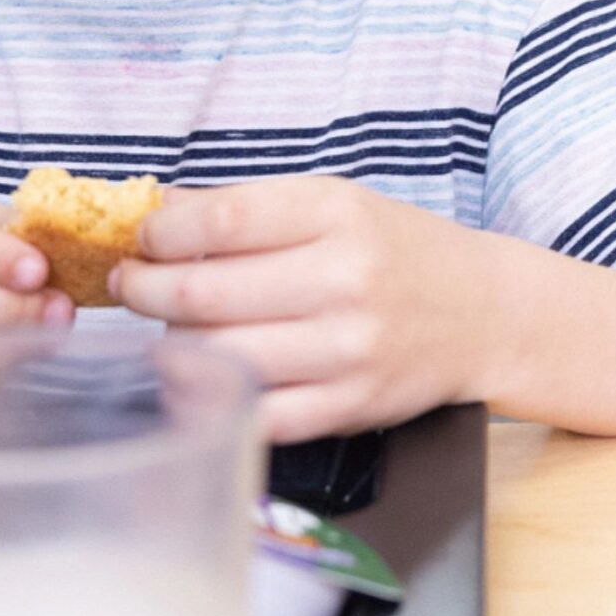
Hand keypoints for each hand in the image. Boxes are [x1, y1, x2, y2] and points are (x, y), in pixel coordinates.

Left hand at [112, 179, 479, 442]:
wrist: (484, 313)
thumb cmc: (399, 252)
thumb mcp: (337, 203)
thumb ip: (250, 206)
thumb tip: (160, 210)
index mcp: (338, 215)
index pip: (220, 221)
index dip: (160, 233)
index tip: (145, 238)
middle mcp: (344, 281)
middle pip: (205, 292)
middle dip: (145, 289)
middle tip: (131, 284)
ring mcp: (346, 350)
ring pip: (218, 354)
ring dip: (170, 341)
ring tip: (166, 325)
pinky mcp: (348, 406)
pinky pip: (253, 412)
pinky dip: (209, 397)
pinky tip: (196, 376)